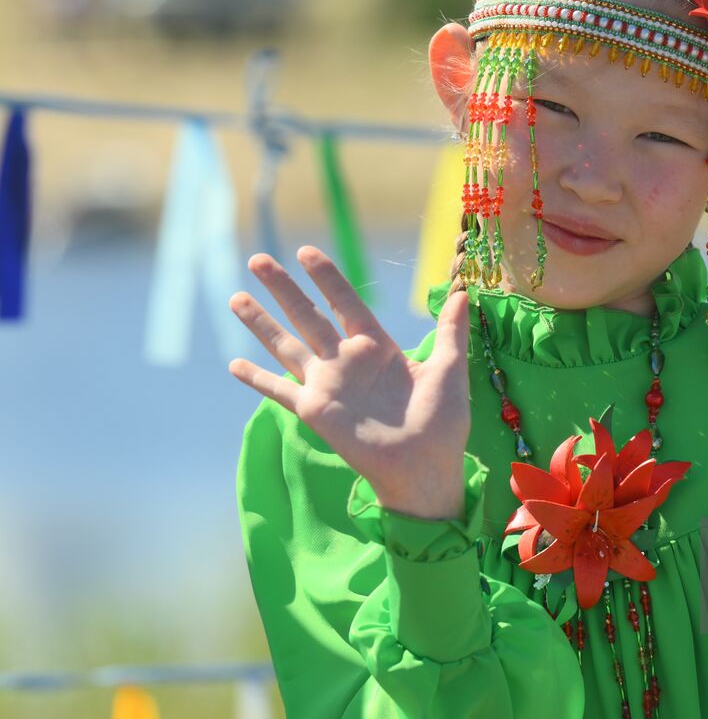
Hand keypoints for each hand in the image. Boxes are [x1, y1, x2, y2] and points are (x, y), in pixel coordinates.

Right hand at [228, 246, 473, 519]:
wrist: (426, 467)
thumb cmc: (442, 422)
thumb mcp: (450, 368)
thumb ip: (450, 330)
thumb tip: (463, 292)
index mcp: (378, 348)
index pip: (346, 303)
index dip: (327, 278)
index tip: (306, 252)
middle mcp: (347, 362)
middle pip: (308, 315)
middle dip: (283, 289)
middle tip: (257, 260)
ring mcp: (328, 385)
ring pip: (286, 345)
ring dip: (260, 323)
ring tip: (235, 297)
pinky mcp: (316, 410)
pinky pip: (279, 390)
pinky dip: (257, 379)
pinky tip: (234, 365)